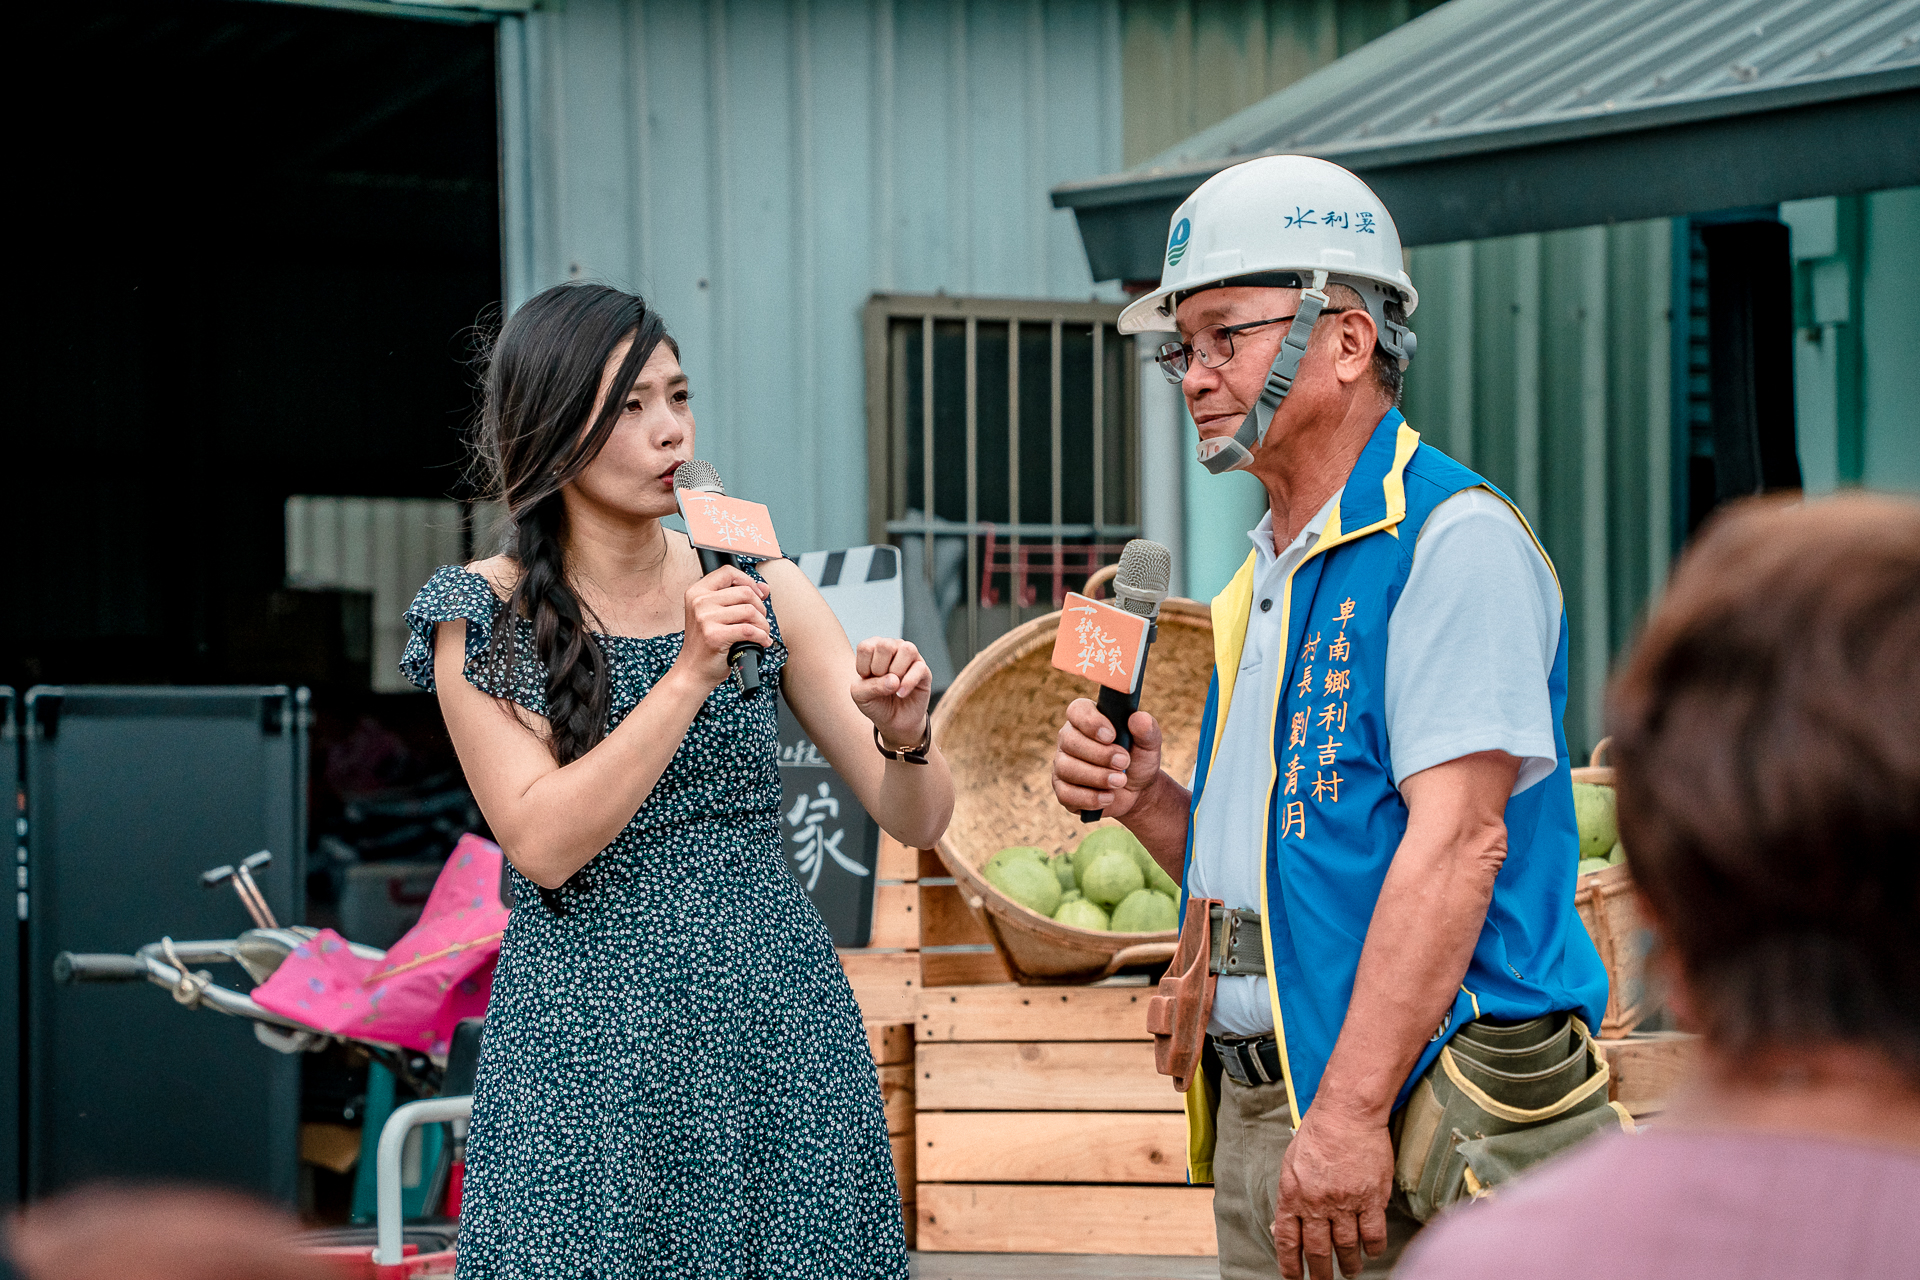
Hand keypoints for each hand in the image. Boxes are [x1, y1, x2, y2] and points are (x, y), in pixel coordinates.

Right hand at [676, 565, 772, 688]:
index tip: (758, 594)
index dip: (748, 580)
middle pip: (744, 592)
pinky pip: (749, 630)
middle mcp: (699, 602)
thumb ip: (738, 598)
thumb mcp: (717, 615)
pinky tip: (761, 641)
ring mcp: (705, 618)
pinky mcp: (714, 636)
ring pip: (750, 611)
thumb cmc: (706, 644)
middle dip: (760, 607)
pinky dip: (761, 636)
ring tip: (762, 633)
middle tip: (760, 620)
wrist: (692, 671)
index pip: (728, 572)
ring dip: (763, 624)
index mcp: (697, 592)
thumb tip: (764, 588)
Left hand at [851, 638, 932, 750]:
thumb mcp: (861, 696)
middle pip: (885, 645)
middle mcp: (893, 646)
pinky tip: (901, 694)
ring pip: (907, 649)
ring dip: (896, 671)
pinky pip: (919, 668)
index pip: (865, 647)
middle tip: (881, 683)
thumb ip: (870, 686)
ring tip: (893, 686)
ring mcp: (910, 657)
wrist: (893, 721)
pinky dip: (908, 683)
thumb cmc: (875, 702)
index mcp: (874, 647)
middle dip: (879, 669)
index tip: (866, 680)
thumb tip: (894, 680)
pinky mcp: (924, 670)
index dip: (863, 668)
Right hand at [1051, 701, 1161, 818]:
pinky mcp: (1062, 790)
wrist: (1136, 791)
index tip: (1112, 736)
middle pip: (1069, 741)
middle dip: (1099, 754)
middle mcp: (1069, 739)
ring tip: (1121, 781)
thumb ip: (1147, 729)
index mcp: (1087, 719)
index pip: (1077, 710)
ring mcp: (1062, 764)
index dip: (1091, 722)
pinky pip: (1066, 794)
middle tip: (1124, 762)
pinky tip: (1108, 797)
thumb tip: (1138, 718)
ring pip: (1066, 768)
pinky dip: (1090, 798)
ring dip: (1097, 776)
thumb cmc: (1138, 759)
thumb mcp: (1148, 744)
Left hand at [1272, 1109, 1392, 1279]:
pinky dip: (1373, 1248)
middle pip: (1318, 1250)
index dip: (1290, 1264)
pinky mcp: (1371, 1198)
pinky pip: (1373, 1234)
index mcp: (1293, 1194)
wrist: (1347, 1113)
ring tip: (1350, 1271)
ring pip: (1346, 1246)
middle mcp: (1317, 1203)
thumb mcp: (1290, 1163)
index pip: (1288, 1240)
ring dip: (1349, 1264)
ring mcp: (1345, 1202)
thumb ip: (1290, 1195)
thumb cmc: (1318, 1134)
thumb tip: (1284, 1224)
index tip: (1293, 1277)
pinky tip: (1372, 1252)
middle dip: (1320, 1272)